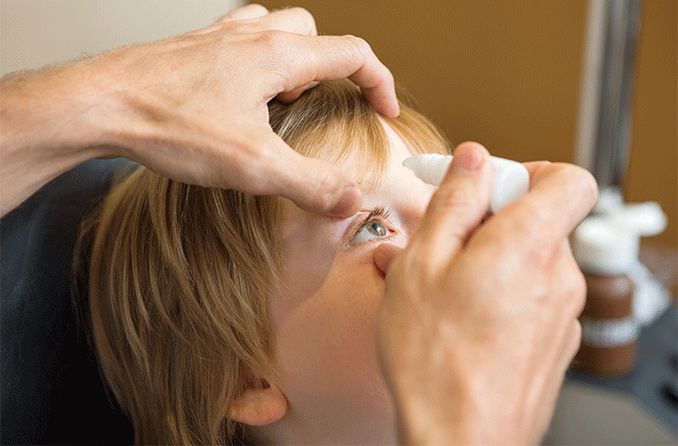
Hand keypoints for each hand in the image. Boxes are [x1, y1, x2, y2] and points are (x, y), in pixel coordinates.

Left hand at [0, 4, 397, 216]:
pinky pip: (238, 38)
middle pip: (315, 34)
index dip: (380, 82)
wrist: (99, 104)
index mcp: (278, 56)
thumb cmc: (170, 125)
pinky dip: (254, 59)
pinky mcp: (192, 49)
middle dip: (332, 68)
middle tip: (324, 104)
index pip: (352, 54)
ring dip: (293, 58)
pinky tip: (238, 93)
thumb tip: (351, 200)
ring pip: (276, 28)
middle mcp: (252, 37)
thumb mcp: (253, 165)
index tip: (385, 111)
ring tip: (283, 99)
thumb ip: (310, 183)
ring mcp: (218, 37)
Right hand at [374, 143, 597, 444]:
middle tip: (444, 241)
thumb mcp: (422, 263)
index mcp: (529, 245)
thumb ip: (454, 202)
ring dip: (488, 258)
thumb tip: (473, 161)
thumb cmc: (434, 360)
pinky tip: (458, 314)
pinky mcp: (555, 342)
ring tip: (439, 285)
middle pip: (540, 220)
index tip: (489, 186)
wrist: (460, 440)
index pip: (570, 178)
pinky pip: (530, 295)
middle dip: (492, 220)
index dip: (530, 171)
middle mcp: (558, 276)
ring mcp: (562, 313)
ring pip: (529, 260)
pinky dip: (499, 290)